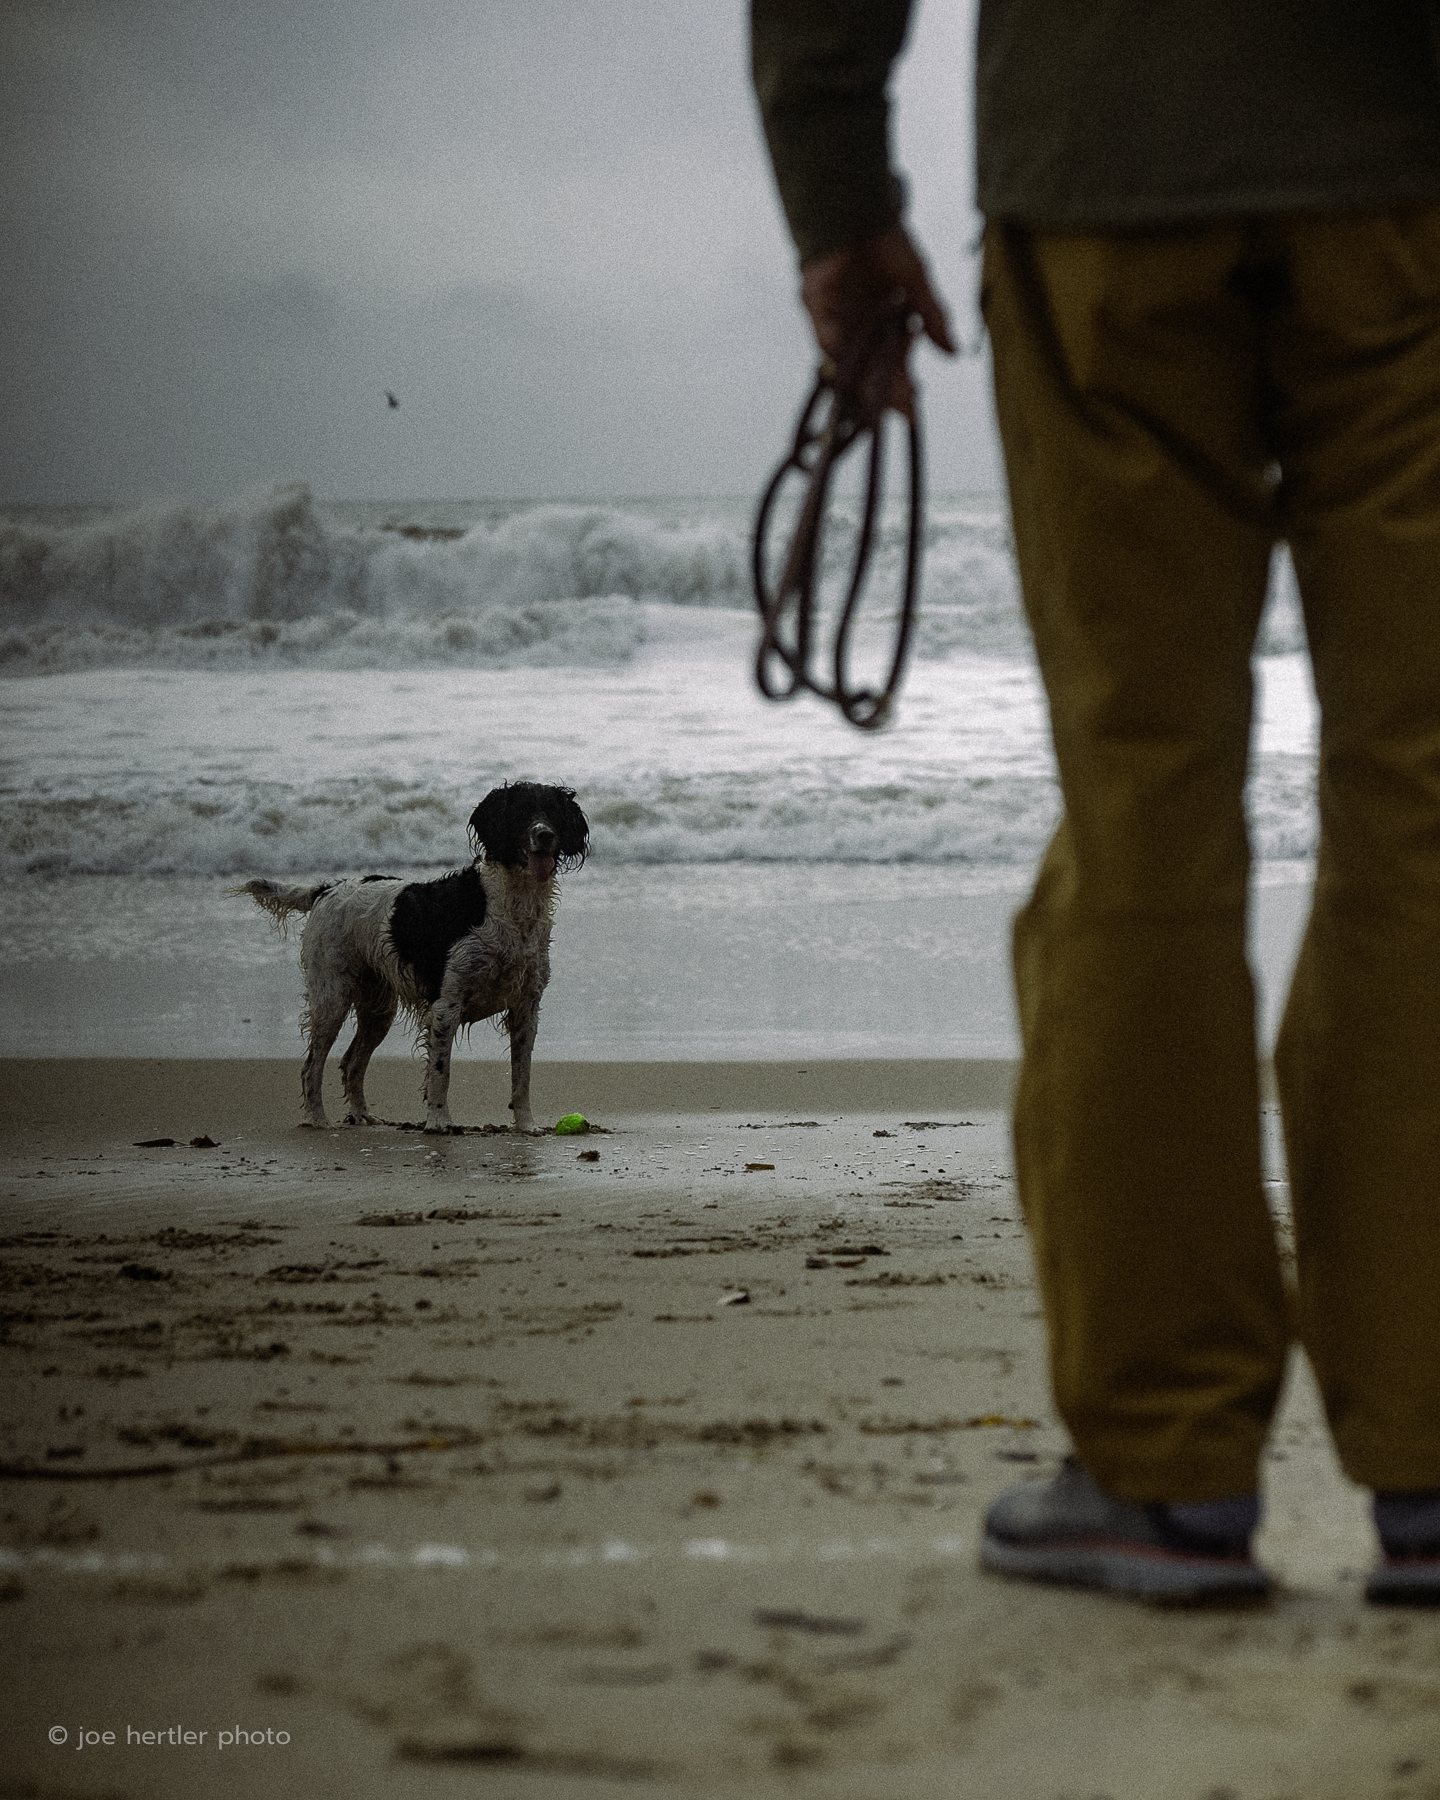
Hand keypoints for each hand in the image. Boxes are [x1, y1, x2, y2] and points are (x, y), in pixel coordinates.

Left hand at [800, 223, 956, 417]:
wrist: (858, 208)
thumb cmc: (886, 240)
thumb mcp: (917, 281)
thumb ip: (932, 318)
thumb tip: (953, 353)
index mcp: (884, 324)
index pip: (894, 365)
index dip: (903, 388)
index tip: (914, 410)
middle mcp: (861, 328)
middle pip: (873, 370)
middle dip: (888, 392)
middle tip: (904, 410)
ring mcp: (839, 322)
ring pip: (852, 362)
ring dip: (867, 383)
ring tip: (882, 402)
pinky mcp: (818, 310)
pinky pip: (830, 340)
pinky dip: (844, 357)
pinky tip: (856, 374)